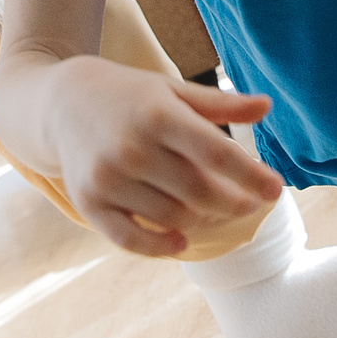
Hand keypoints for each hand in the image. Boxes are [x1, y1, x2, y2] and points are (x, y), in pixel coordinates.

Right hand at [42, 60, 282, 255]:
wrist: (60, 104)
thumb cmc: (130, 97)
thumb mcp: (173, 90)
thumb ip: (220, 103)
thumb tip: (267, 106)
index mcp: (159, 115)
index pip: (218, 154)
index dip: (252, 176)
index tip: (276, 190)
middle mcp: (132, 148)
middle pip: (201, 192)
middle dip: (233, 203)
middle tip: (249, 204)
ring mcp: (108, 179)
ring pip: (173, 218)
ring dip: (203, 220)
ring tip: (215, 211)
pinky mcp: (88, 204)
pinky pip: (131, 240)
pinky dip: (160, 247)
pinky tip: (182, 242)